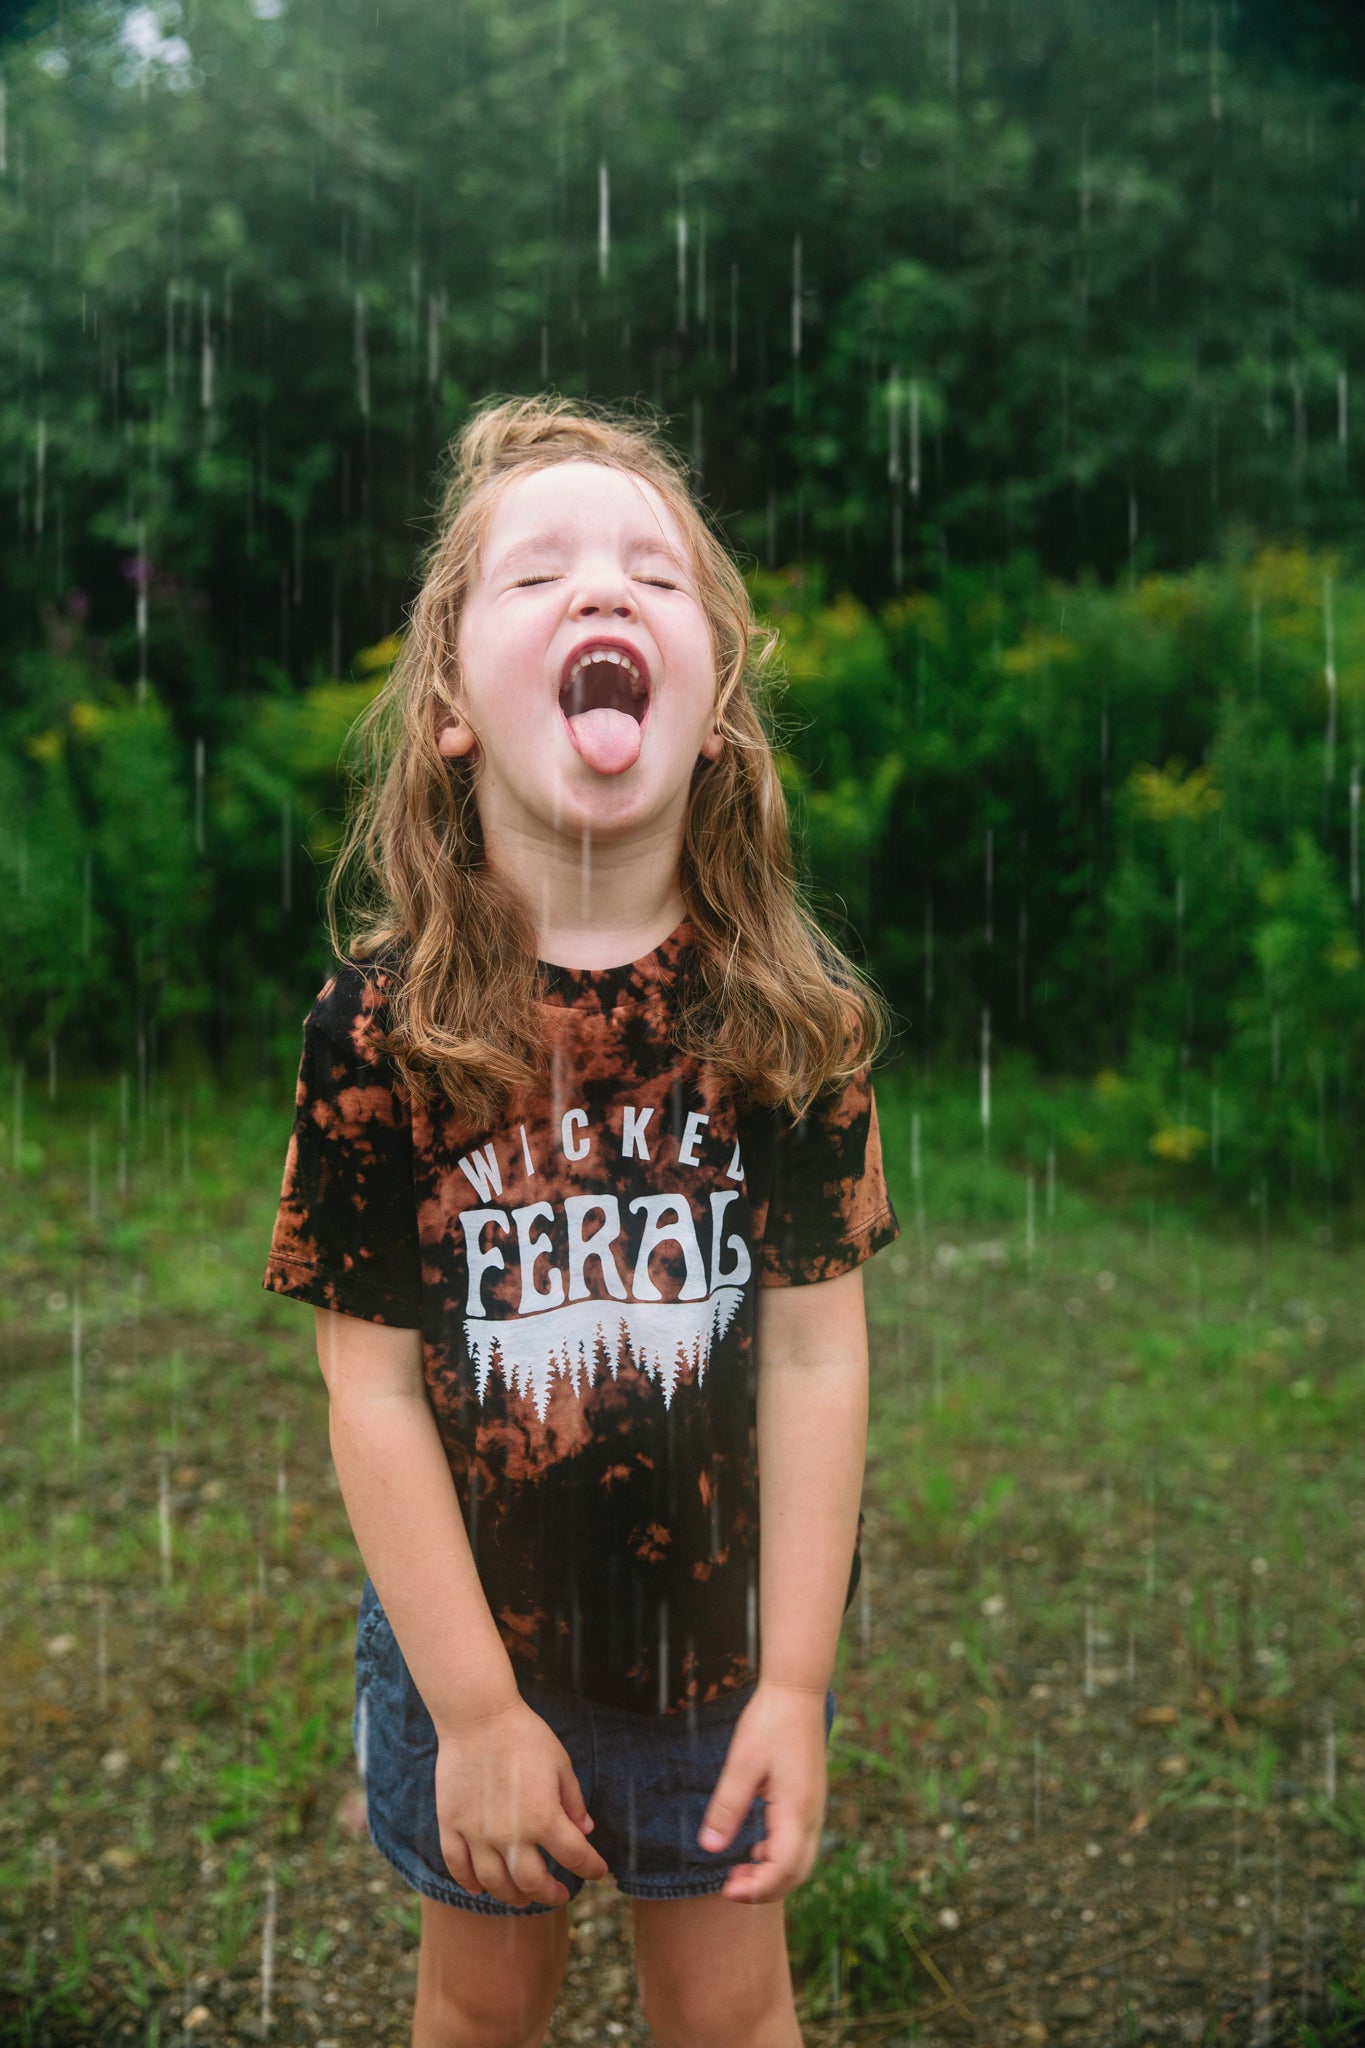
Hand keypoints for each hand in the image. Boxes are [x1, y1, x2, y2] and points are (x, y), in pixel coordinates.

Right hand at [432, 1697, 610, 1907]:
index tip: (598, 1871)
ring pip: (495, 1883)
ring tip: (522, 1897)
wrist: (477, 1715)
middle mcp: (511, 1834)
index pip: (575, 1857)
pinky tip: (479, 1888)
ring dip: (512, 1896)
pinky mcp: (451, 1825)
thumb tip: (585, 1830)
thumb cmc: (524, 1735)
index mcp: (544, 1817)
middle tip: (559, 1894)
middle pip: (532, 1883)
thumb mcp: (560, 1763)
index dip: (591, 1867)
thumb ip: (573, 1801)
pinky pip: (457, 1865)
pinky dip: (468, 1882)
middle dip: (550, 1894)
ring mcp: (477, 1833)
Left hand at [697, 1682, 827, 1903]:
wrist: (797, 1692)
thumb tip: (709, 1848)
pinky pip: (800, 1842)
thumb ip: (727, 1808)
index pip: (783, 1869)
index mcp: (797, 1810)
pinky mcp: (811, 1799)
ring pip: (801, 1860)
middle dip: (765, 1889)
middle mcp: (812, 1815)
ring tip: (738, 1872)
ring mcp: (814, 1807)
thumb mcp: (742, 1764)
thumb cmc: (769, 1722)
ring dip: (772, 1874)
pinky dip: (779, 1857)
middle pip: (797, 1873)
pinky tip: (755, 1849)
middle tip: (729, 1887)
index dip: (756, 1889)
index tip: (726, 1890)